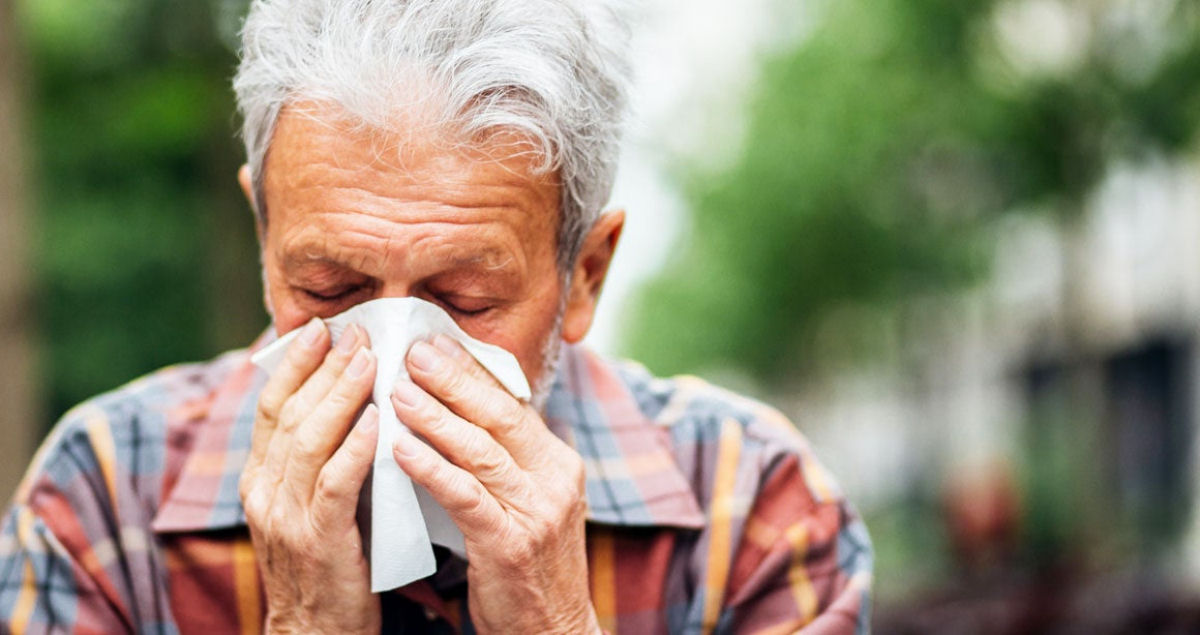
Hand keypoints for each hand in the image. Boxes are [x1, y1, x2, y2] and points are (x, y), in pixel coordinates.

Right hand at [239, 318, 380, 634]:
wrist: (315, 630)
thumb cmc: (329, 558)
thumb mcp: (312, 500)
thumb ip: (323, 455)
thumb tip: (354, 398)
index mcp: (259, 477)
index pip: (272, 406)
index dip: (295, 364)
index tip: (323, 327)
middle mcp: (263, 491)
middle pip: (290, 413)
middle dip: (324, 367)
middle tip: (357, 331)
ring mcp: (285, 515)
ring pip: (309, 440)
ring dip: (341, 395)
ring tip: (370, 360)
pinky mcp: (316, 540)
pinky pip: (334, 483)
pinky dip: (355, 447)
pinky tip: (378, 419)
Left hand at [390, 335, 599, 633]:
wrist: (553, 632)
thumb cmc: (527, 568)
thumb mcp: (527, 504)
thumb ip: (505, 462)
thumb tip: (463, 416)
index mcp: (558, 463)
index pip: (511, 404)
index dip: (471, 371)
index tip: (434, 342)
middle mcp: (554, 478)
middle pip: (498, 415)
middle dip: (452, 379)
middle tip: (411, 350)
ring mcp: (537, 510)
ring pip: (480, 449)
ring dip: (435, 416)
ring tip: (396, 389)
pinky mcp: (511, 543)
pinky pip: (466, 495)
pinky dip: (431, 468)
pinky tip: (399, 448)